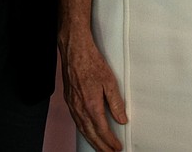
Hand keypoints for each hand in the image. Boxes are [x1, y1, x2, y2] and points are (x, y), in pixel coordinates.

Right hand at [59, 32, 126, 151]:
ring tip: (100, 147)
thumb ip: (116, 103)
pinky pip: (76, 121)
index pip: (102, 131)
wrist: (74, 50)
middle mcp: (80, 108)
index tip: (117, 147)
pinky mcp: (68, 99)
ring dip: (92, 140)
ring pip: (82, 129)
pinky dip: (83, 130)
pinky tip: (87, 130)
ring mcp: (72, 104)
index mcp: (91, 105)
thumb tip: (122, 119)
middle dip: (101, 147)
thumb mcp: (109, 81)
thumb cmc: (91, 61)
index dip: (110, 142)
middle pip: (91, 134)